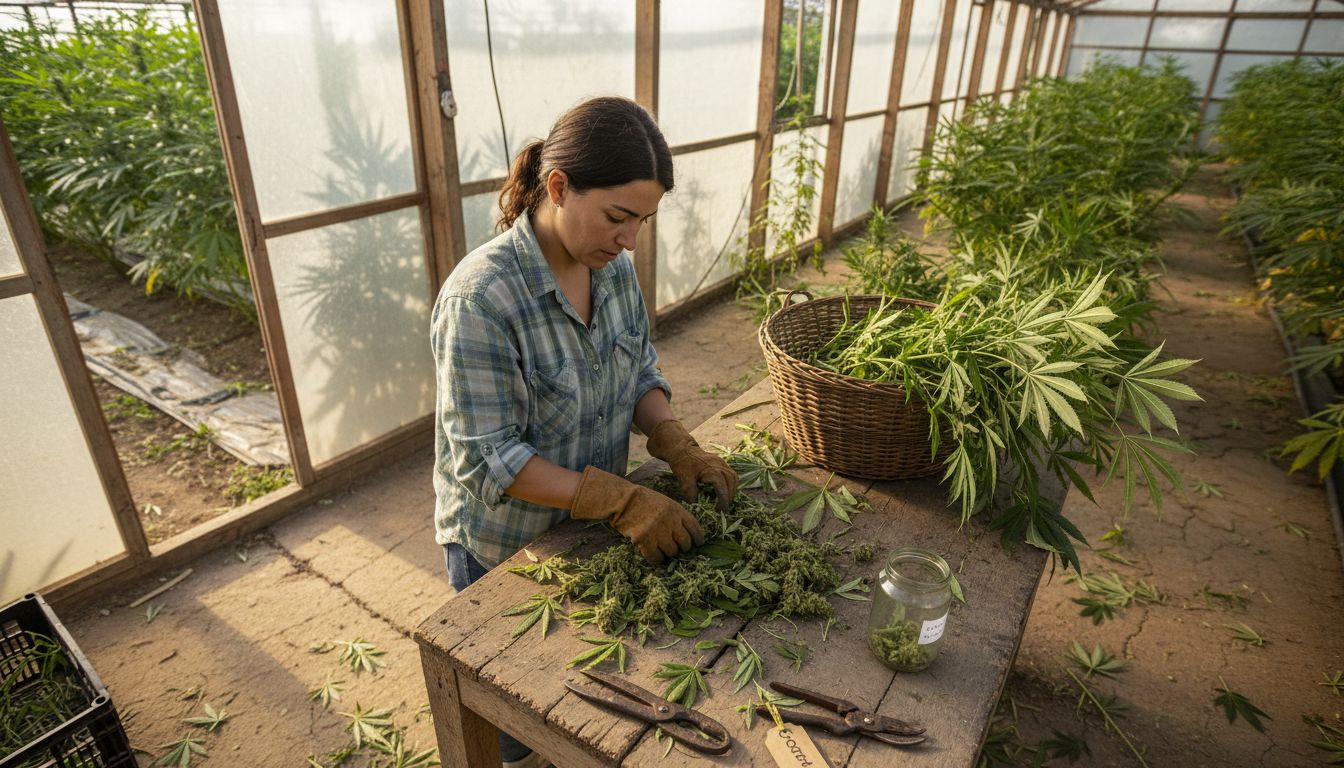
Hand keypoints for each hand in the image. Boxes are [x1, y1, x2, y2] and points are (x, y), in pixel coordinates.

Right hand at [570, 466, 705, 562]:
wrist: (623, 500)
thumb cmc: (644, 501)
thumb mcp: (665, 503)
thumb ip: (677, 516)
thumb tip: (688, 535)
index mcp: (677, 510)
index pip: (695, 528)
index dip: (698, 539)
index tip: (697, 544)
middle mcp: (670, 521)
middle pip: (685, 543)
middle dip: (682, 548)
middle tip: (676, 547)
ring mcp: (657, 531)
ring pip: (671, 552)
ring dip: (668, 553)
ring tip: (662, 549)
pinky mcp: (644, 540)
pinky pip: (656, 557)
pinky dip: (656, 558)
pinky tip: (653, 554)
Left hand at [646, 420, 738, 511]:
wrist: (682, 449)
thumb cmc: (682, 464)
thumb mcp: (684, 480)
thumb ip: (691, 494)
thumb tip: (697, 507)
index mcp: (712, 470)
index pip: (722, 489)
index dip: (722, 501)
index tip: (719, 511)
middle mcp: (720, 465)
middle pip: (732, 483)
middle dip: (729, 496)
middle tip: (723, 508)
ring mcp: (722, 462)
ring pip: (734, 477)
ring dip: (732, 489)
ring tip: (725, 500)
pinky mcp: (721, 462)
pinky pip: (731, 473)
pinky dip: (730, 483)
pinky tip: (724, 490)